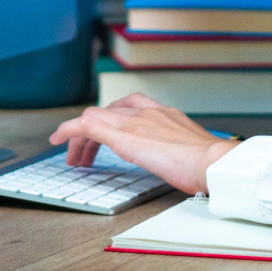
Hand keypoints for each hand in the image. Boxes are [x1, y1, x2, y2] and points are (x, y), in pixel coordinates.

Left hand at [50, 93, 238, 194]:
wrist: (213, 162)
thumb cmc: (210, 163)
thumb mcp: (193, 150)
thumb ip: (181, 150)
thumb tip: (183, 164)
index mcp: (166, 114)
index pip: (130, 106)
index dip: (113, 116)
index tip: (105, 133)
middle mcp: (149, 112)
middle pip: (109, 111)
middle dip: (93, 131)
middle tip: (85, 154)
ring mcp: (136, 121)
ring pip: (95, 115)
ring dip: (79, 136)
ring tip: (74, 157)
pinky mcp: (124, 136)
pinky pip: (88, 125)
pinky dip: (69, 130)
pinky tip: (58, 138)